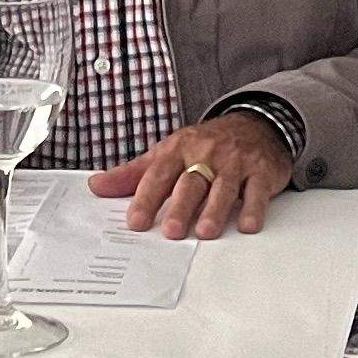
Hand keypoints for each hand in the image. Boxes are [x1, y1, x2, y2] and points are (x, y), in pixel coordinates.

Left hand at [90, 112, 291, 238]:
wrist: (255, 125)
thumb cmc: (205, 145)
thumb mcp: (167, 153)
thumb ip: (133, 173)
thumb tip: (96, 186)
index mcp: (178, 150)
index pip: (159, 174)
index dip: (146, 198)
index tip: (135, 221)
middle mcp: (206, 155)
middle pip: (191, 182)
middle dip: (180, 207)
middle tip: (171, 231)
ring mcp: (235, 163)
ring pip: (223, 187)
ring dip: (214, 210)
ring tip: (205, 232)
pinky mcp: (260, 171)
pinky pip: (257, 190)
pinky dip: (254, 207)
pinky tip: (247, 224)